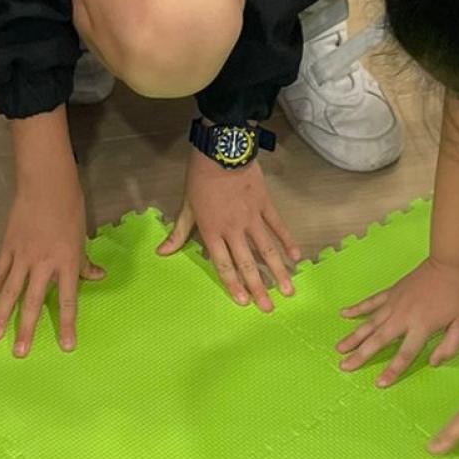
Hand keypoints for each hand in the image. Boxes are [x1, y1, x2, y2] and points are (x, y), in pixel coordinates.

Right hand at [0, 149, 102, 353]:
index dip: (67, 325)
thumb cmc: (70, 207)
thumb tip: (97, 278)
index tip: (66, 346)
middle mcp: (44, 264)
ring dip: (1, 315)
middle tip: (19, 353)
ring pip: (10, 291)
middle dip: (26, 329)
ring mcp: (22, 256)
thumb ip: (85, 262)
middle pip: (33, 302)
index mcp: (67, 263)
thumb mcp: (82, 236)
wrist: (45, 182)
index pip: (68, 300)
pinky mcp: (8, 246)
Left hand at [161, 150, 298, 309]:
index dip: (233, 284)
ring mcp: (252, 218)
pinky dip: (288, 241)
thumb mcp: (186, 206)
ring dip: (278, 271)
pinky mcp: (265, 205)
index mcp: (212, 231)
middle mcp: (233, 230)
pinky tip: (297, 256)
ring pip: (267, 250)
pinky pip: (278, 226)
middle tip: (268, 308)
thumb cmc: (200, 179)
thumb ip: (178, 233)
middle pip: (247, 263)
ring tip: (287, 290)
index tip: (243, 302)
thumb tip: (161, 253)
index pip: (223, 264)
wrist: (221, 150)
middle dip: (258, 288)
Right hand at [338, 256, 458, 383]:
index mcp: (421, 327)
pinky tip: (343, 314)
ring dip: (353, 337)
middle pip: (378, 340)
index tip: (379, 383)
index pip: (404, 354)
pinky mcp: (391, 292)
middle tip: (344, 367)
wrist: (450, 264)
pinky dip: (356, 308)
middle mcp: (403, 318)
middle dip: (361, 355)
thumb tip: (432, 363)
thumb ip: (450, 347)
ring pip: (369, 323)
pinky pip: (371, 302)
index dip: (392, 370)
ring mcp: (394, 304)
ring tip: (338, 349)